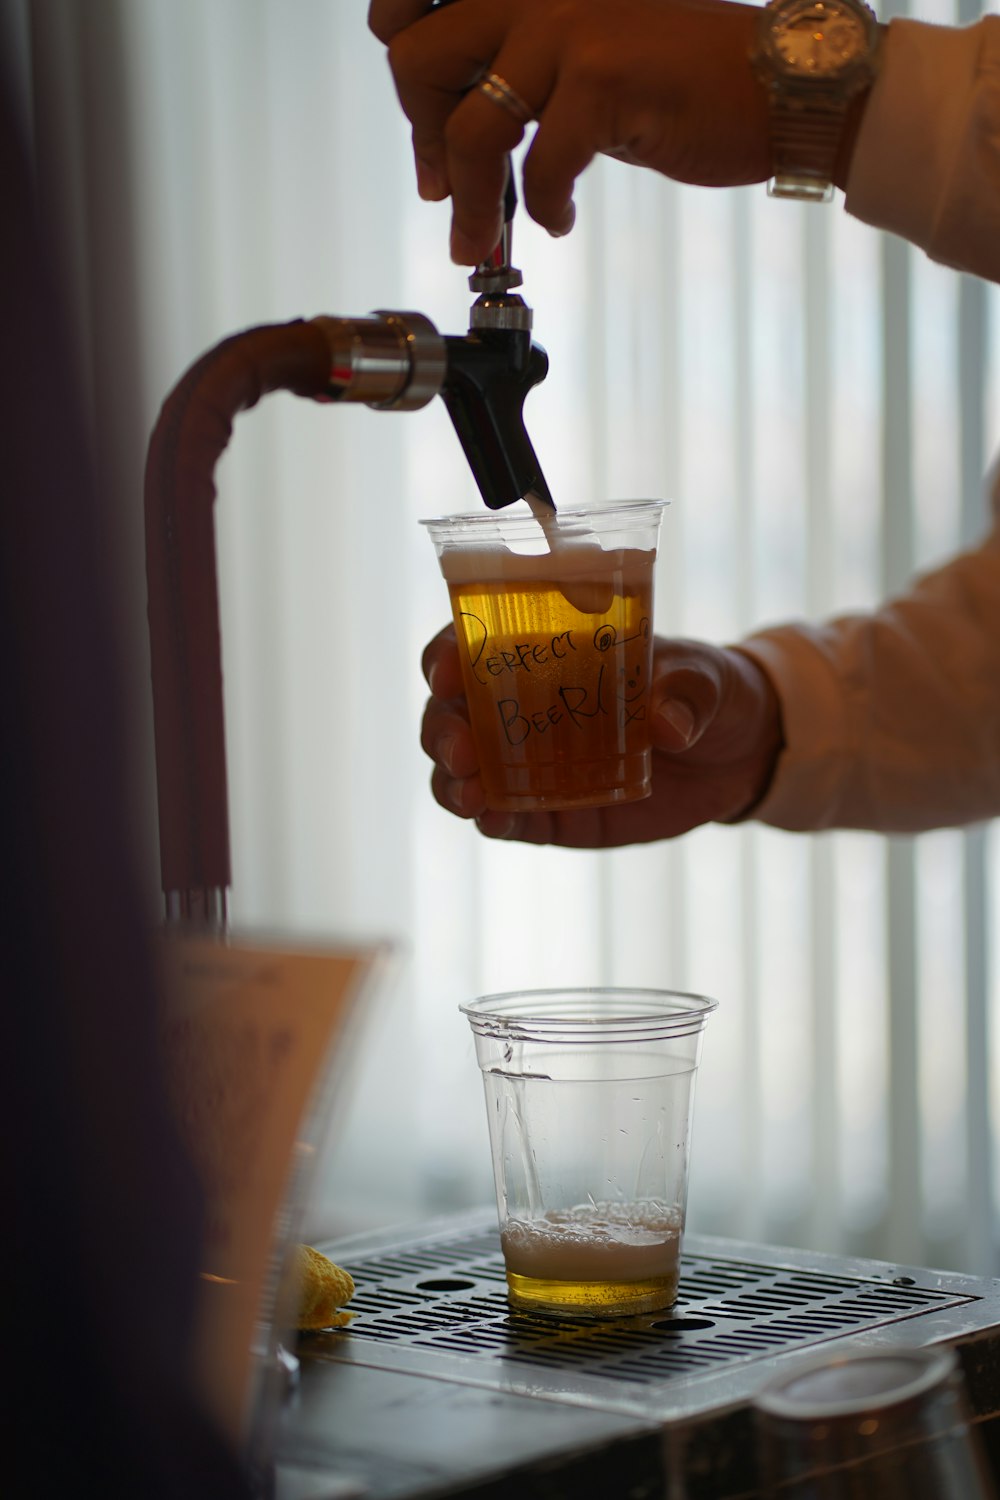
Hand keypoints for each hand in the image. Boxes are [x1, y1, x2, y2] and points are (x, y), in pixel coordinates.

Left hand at [368, 0, 769, 263]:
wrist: (774, 86)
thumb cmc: (678, 77)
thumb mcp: (577, 56)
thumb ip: (514, 74)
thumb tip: (445, 138)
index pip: (412, 10)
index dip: (410, 81)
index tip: (432, 135)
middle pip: (418, 61)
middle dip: (425, 140)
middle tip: (446, 190)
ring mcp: (569, 24)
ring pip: (468, 126)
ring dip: (469, 202)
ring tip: (480, 238)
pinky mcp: (602, 76)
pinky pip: (537, 166)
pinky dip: (542, 208)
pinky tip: (562, 217)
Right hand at [420, 624, 784, 845]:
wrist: (738, 754)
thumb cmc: (709, 691)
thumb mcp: (706, 677)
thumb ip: (687, 691)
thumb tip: (669, 725)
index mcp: (544, 652)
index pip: (473, 644)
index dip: (447, 655)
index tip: (446, 672)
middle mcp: (522, 707)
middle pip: (453, 713)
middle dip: (443, 729)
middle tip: (459, 750)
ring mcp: (530, 764)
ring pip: (465, 771)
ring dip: (453, 781)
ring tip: (468, 794)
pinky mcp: (552, 814)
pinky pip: (506, 818)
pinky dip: (490, 819)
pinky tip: (491, 820)